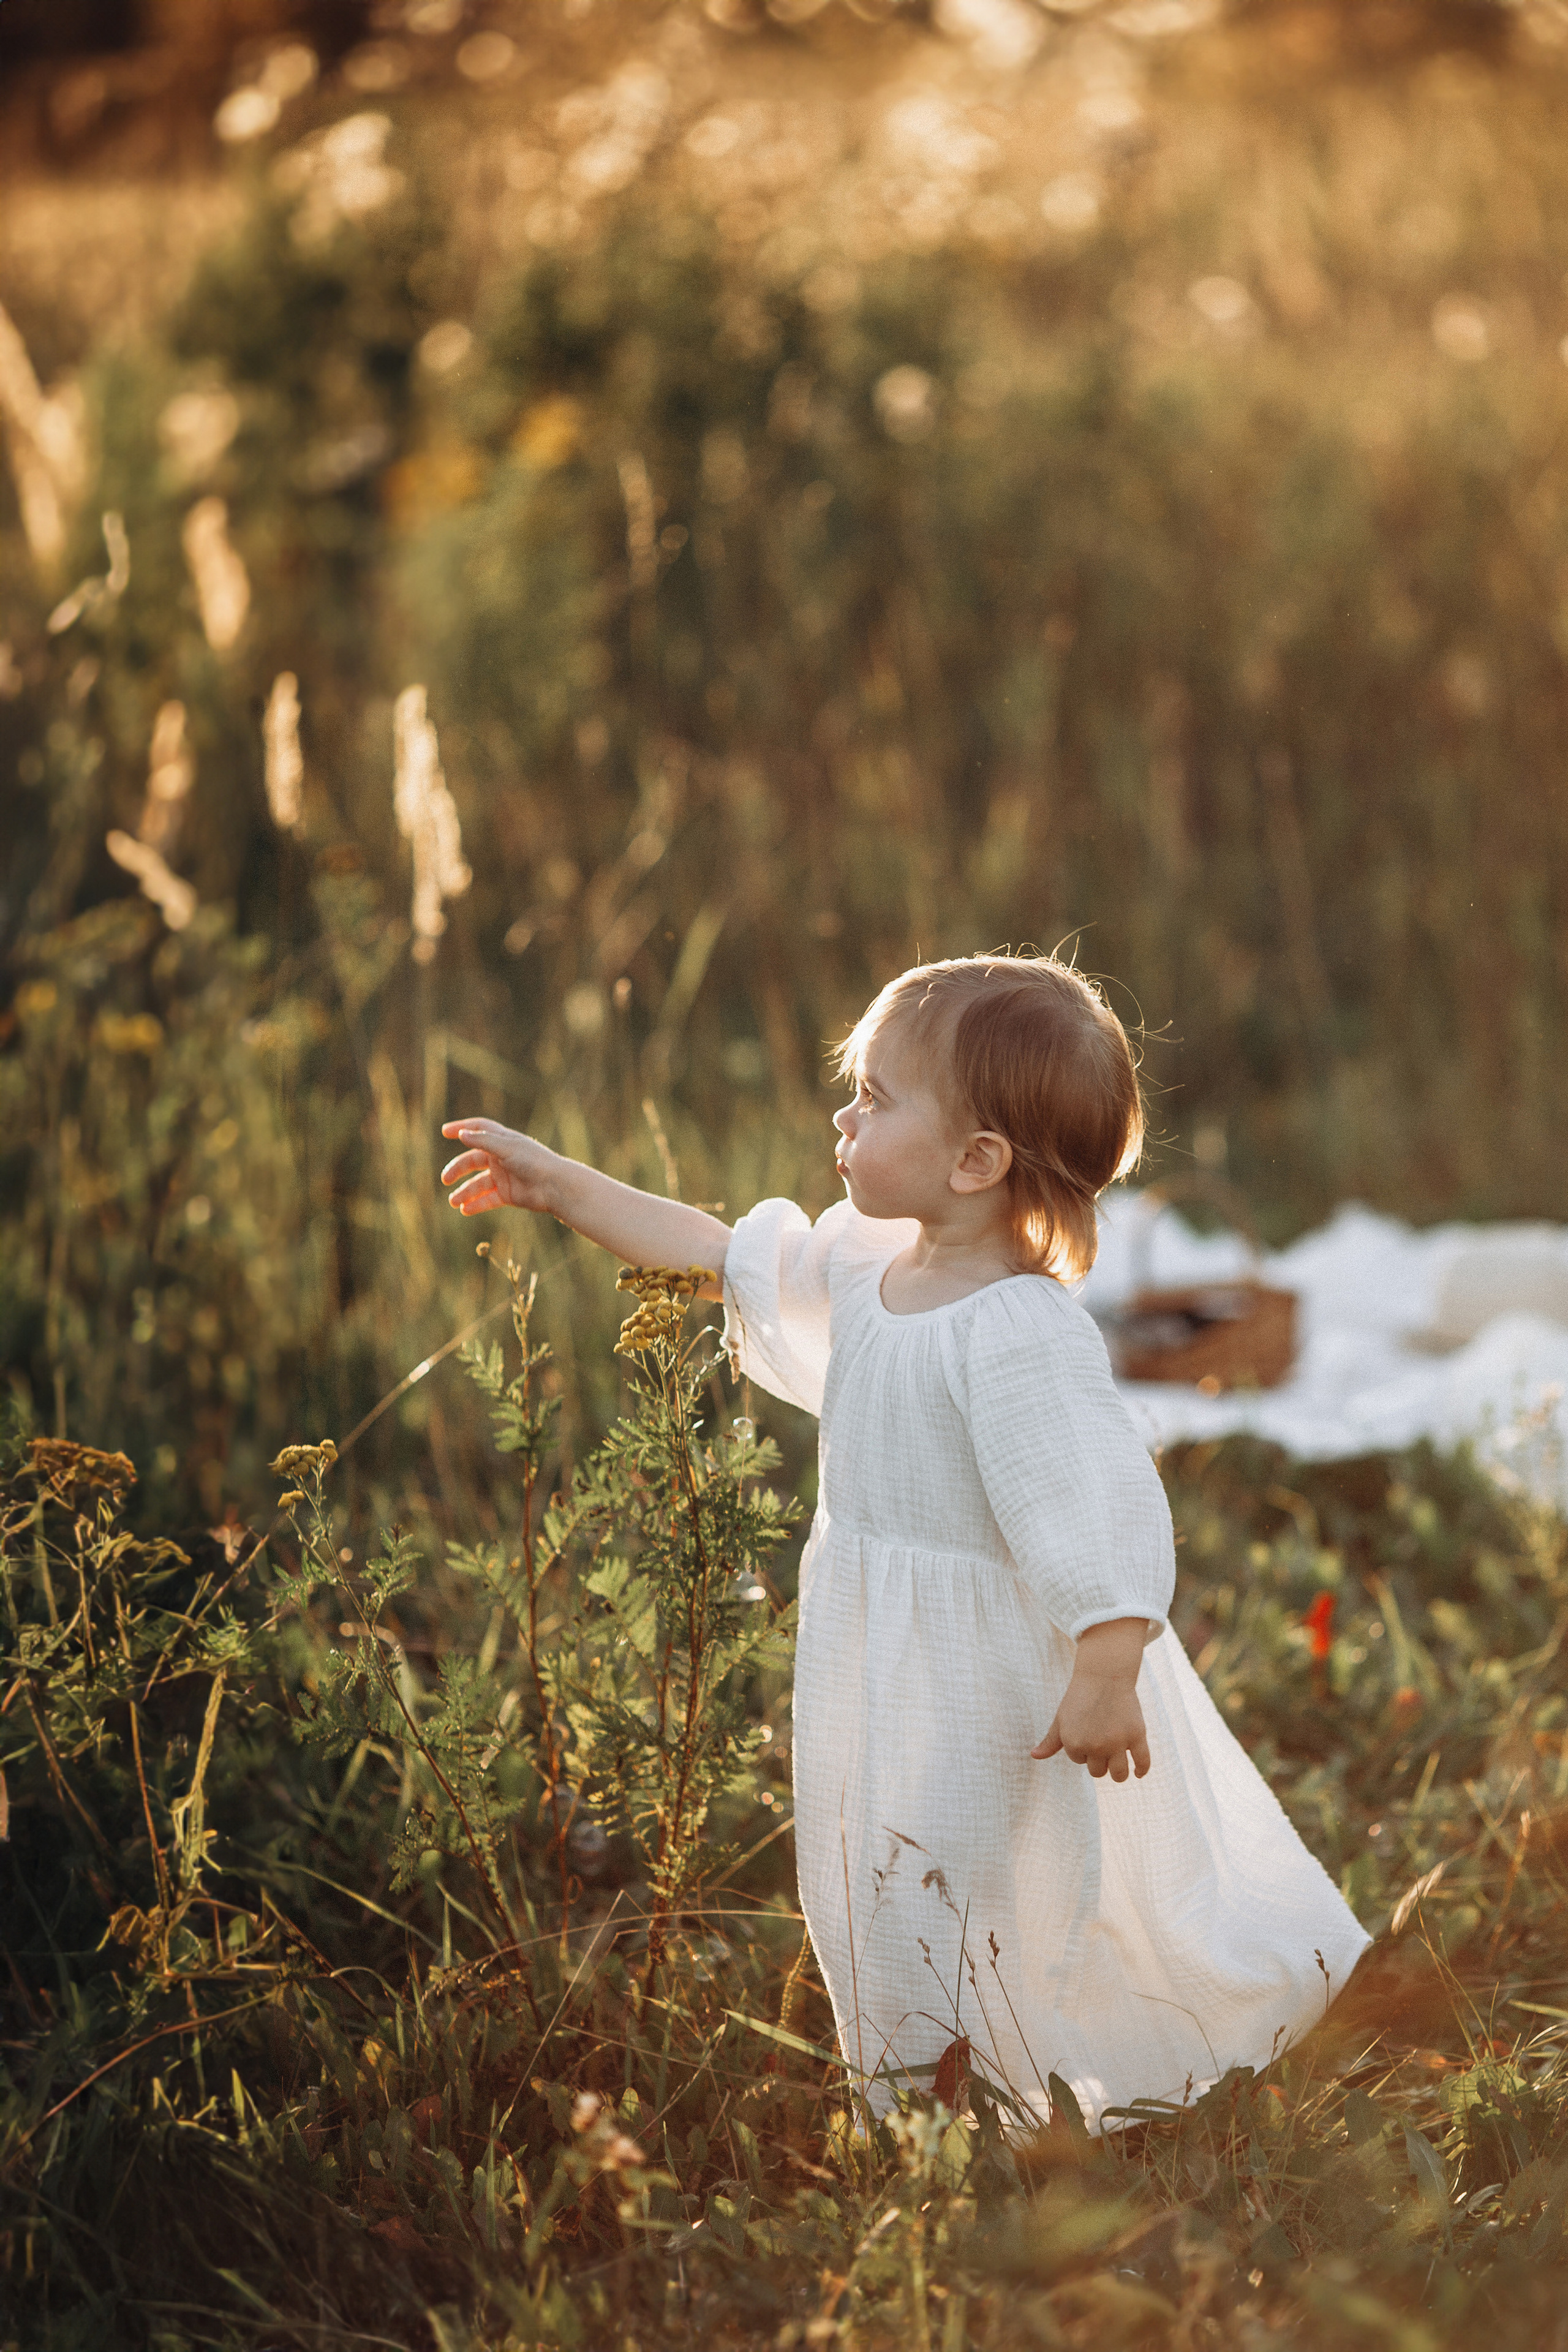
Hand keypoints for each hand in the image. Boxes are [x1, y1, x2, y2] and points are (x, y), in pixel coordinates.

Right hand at [440, 1120, 561, 1216]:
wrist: (555, 1187)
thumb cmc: (534, 1162)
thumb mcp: (507, 1148)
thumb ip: (484, 1141)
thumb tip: (462, 1134)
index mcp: (503, 1141)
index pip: (479, 1129)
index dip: (462, 1128)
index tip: (444, 1131)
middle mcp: (501, 1158)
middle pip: (472, 1161)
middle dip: (457, 1169)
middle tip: (445, 1179)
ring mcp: (504, 1177)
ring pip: (478, 1184)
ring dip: (465, 1192)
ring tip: (453, 1202)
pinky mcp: (508, 1194)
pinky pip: (487, 1199)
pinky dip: (476, 1204)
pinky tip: (465, 1210)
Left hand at [1031, 1618, 1150, 1782]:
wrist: (1104, 1674)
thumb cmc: (1080, 1696)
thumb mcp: (1061, 1718)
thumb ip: (1050, 1741)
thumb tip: (1034, 1756)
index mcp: (1074, 1744)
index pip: (1079, 1761)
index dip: (1083, 1749)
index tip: (1087, 1732)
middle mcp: (1095, 1747)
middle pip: (1098, 1772)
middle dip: (1099, 1761)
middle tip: (1102, 1743)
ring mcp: (1117, 1742)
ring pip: (1119, 1775)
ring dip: (1118, 1773)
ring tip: (1118, 1765)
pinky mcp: (1137, 1735)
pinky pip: (1143, 1762)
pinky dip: (1141, 1770)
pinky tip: (1137, 1772)